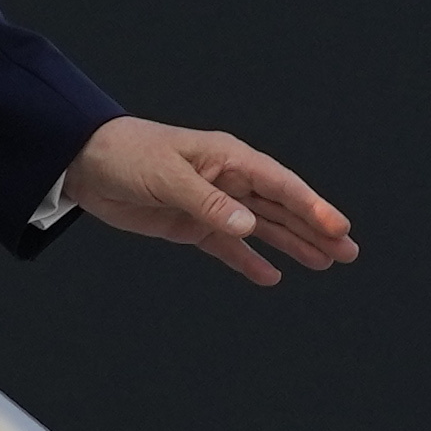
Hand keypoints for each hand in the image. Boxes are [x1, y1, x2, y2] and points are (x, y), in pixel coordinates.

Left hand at [65, 116, 355, 283]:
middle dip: (315, 228)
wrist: (82, 162)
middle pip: (280, 207)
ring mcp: (212, 204)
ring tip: (326, 263)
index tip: (339, 228)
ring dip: (293, 244)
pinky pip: (229, 246)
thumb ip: (208, 203)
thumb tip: (248, 226)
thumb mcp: (167, 176)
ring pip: (262, 227)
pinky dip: (250, 261)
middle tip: (348, 251)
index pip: (280, 184)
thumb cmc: (125, 154)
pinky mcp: (191, 225)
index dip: (312, 206)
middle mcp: (227, 180)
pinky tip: (272, 276)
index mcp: (227, 158)